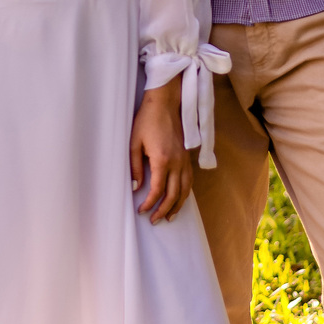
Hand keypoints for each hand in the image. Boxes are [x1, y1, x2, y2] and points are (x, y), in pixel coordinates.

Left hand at [129, 80, 192, 224]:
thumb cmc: (147, 120)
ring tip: (170, 217)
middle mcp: (177, 163)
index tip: (141, 211)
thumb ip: (134, 167)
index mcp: (162, 161)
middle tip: (154, 220)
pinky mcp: (187, 156)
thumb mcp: (134, 143)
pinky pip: (190, 180)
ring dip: (178, 205)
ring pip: (185, 190)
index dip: (149, 204)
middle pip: (173, 195)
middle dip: (164, 211)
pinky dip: (186, 193)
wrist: (165, 103)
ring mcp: (185, 160)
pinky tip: (180, 198)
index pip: (157, 191)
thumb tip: (136, 187)